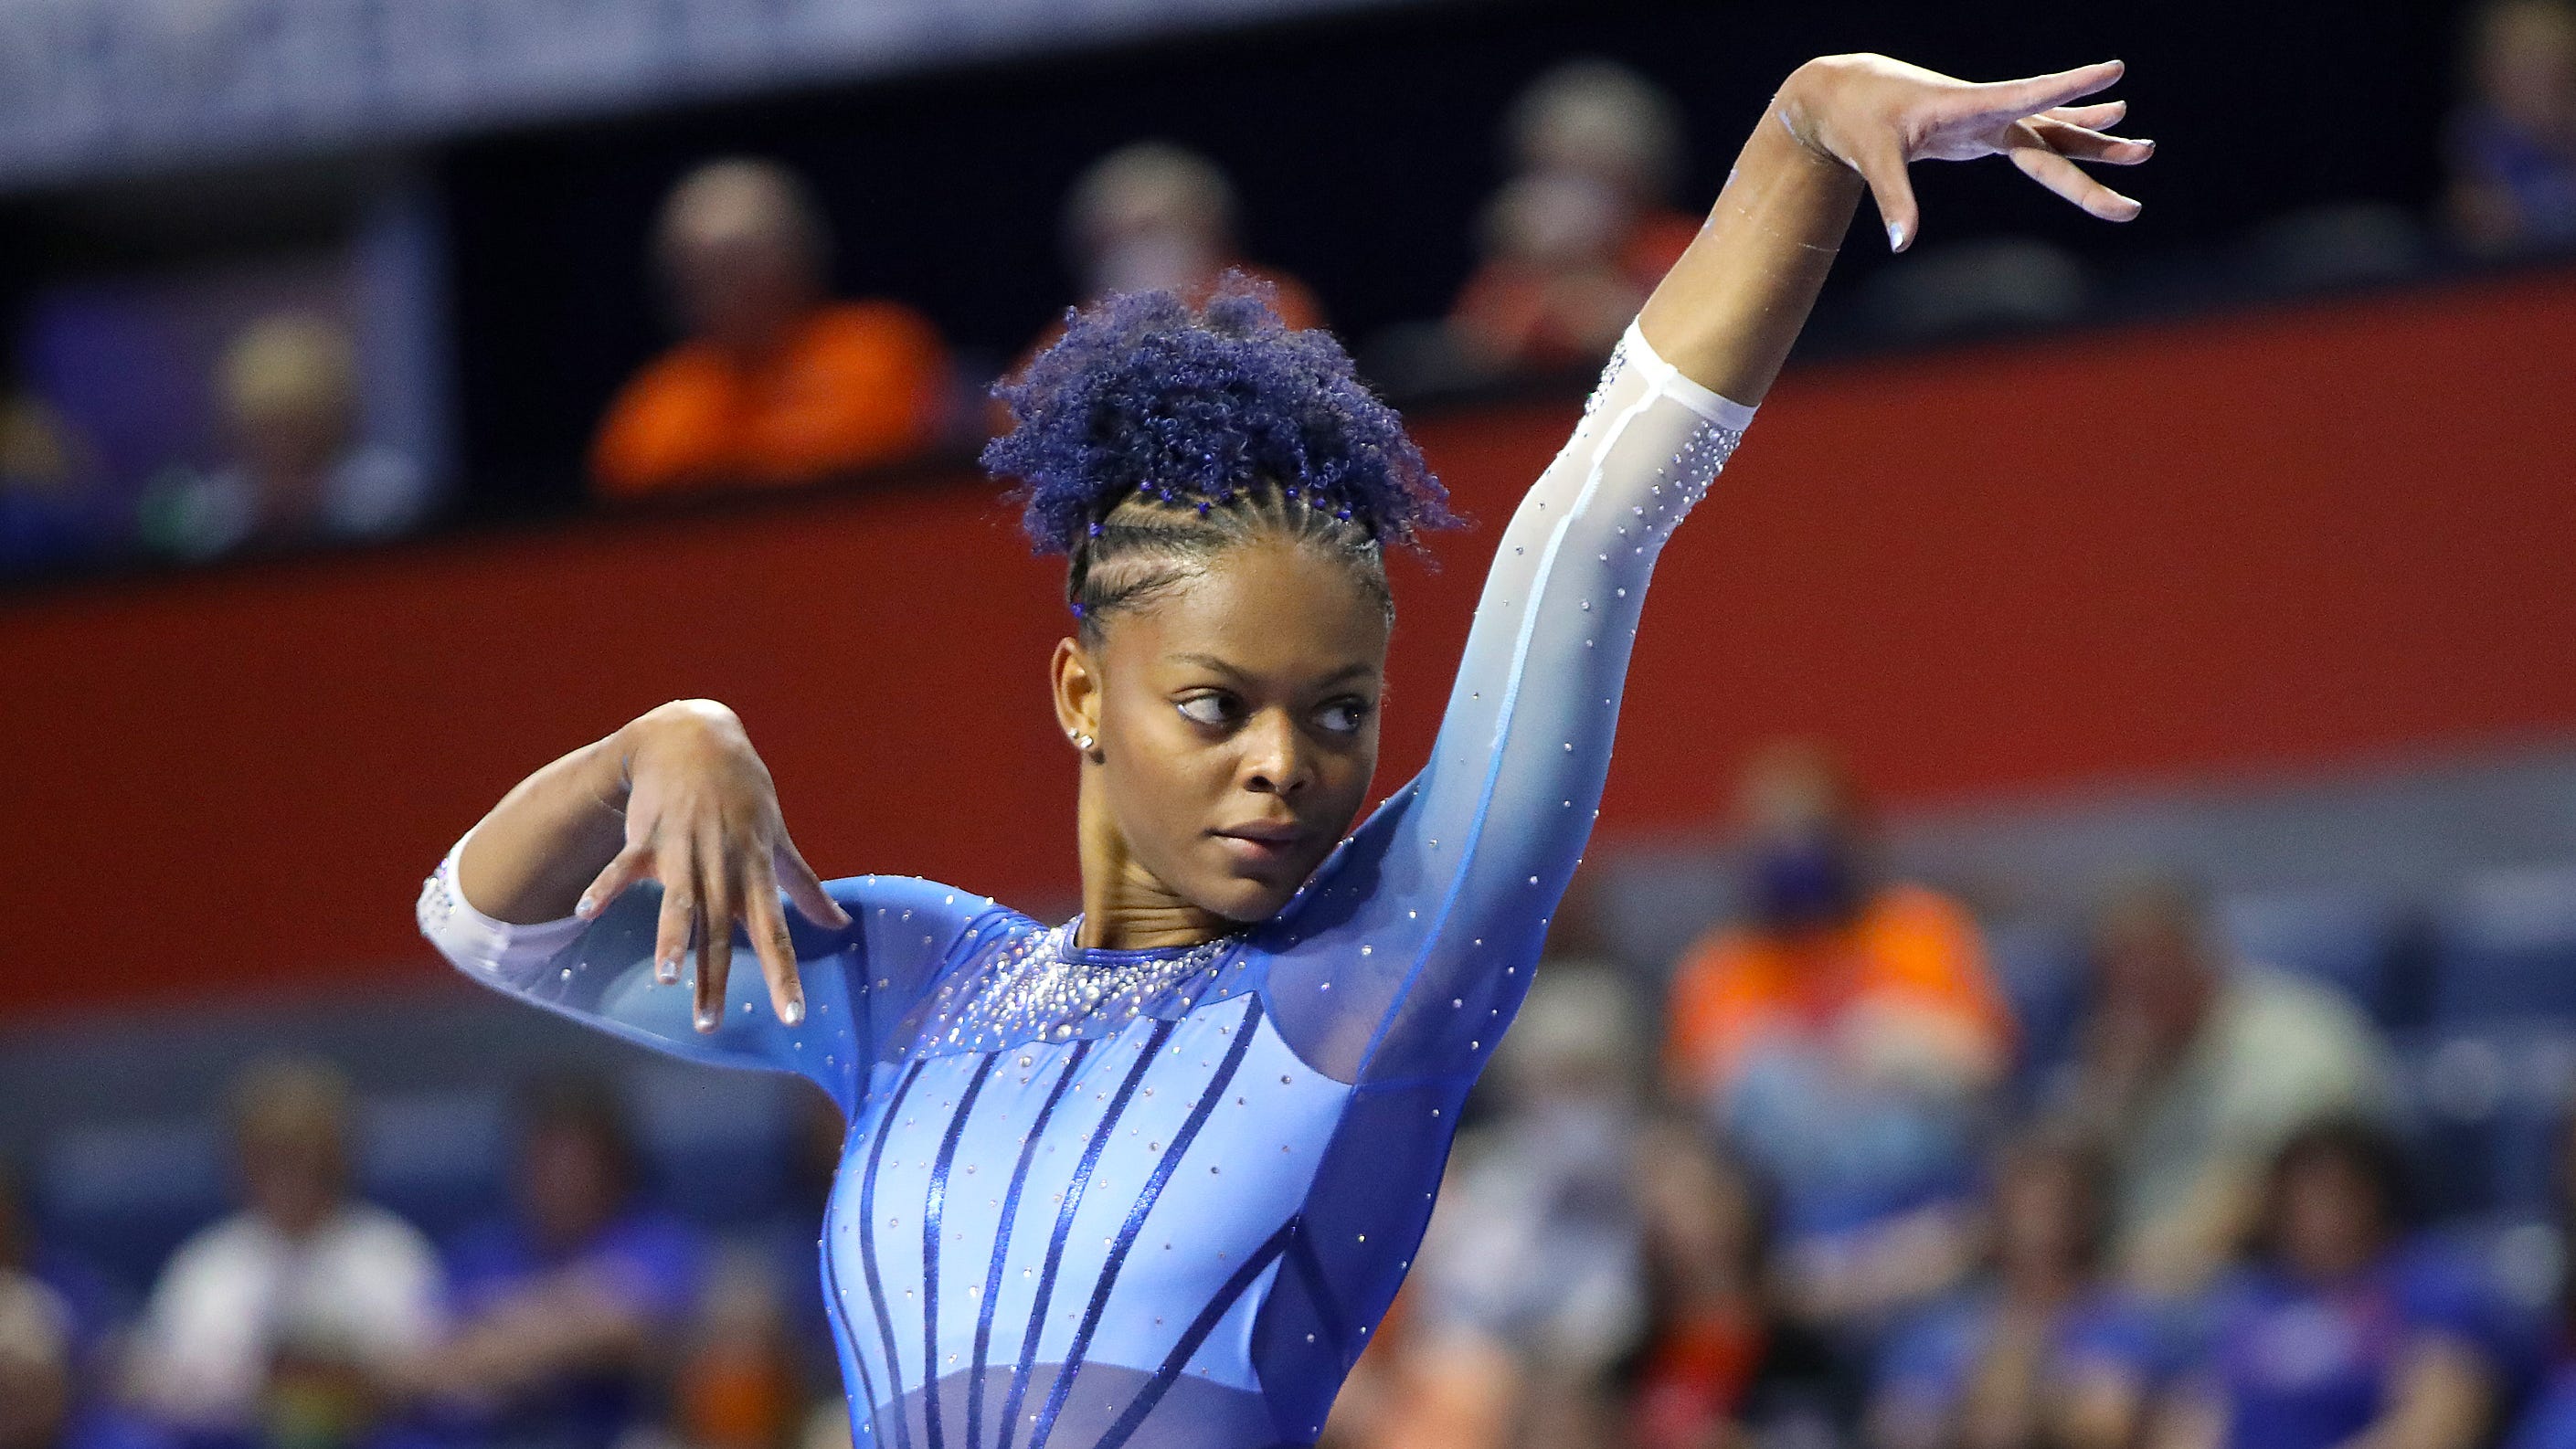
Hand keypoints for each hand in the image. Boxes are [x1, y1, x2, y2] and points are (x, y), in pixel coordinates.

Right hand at [575, 699, 849, 1031]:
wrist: (696, 738)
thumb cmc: (744, 795)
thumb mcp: (778, 840)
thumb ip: (806, 889)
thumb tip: (841, 926)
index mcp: (755, 872)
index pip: (776, 934)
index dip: (784, 977)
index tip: (792, 1019)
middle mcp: (722, 865)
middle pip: (721, 931)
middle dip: (715, 978)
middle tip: (709, 1027)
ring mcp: (684, 849)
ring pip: (679, 902)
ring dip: (671, 939)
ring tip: (666, 978)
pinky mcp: (647, 834)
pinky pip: (624, 865)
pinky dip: (606, 886)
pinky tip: (586, 912)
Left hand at [1777, 54, 2153, 251]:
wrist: (1846, 94)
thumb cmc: (1858, 121)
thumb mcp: (1872, 159)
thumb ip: (1893, 199)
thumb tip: (1901, 244)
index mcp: (1969, 107)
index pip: (2029, 96)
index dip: (2070, 88)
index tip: (2113, 72)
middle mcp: (1989, 110)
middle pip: (2052, 133)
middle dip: (2096, 150)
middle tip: (2145, 154)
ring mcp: (1991, 119)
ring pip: (2053, 131)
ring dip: (2095, 140)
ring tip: (2142, 149)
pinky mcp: (1985, 129)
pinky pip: (2037, 133)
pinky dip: (2070, 128)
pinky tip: (2106, 120)